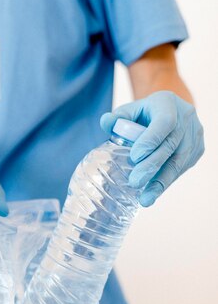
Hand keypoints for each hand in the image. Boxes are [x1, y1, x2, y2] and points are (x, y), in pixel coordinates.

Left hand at [100, 91, 204, 206]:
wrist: (170, 111)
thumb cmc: (144, 113)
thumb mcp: (130, 110)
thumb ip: (117, 117)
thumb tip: (106, 122)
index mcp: (168, 104)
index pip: (164, 123)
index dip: (150, 140)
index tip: (134, 157)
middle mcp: (186, 118)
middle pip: (171, 146)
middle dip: (152, 166)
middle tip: (135, 182)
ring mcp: (194, 135)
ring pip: (179, 161)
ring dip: (161, 181)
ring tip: (145, 199)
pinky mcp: (197, 150)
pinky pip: (182, 168)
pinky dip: (166, 181)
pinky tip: (152, 193)